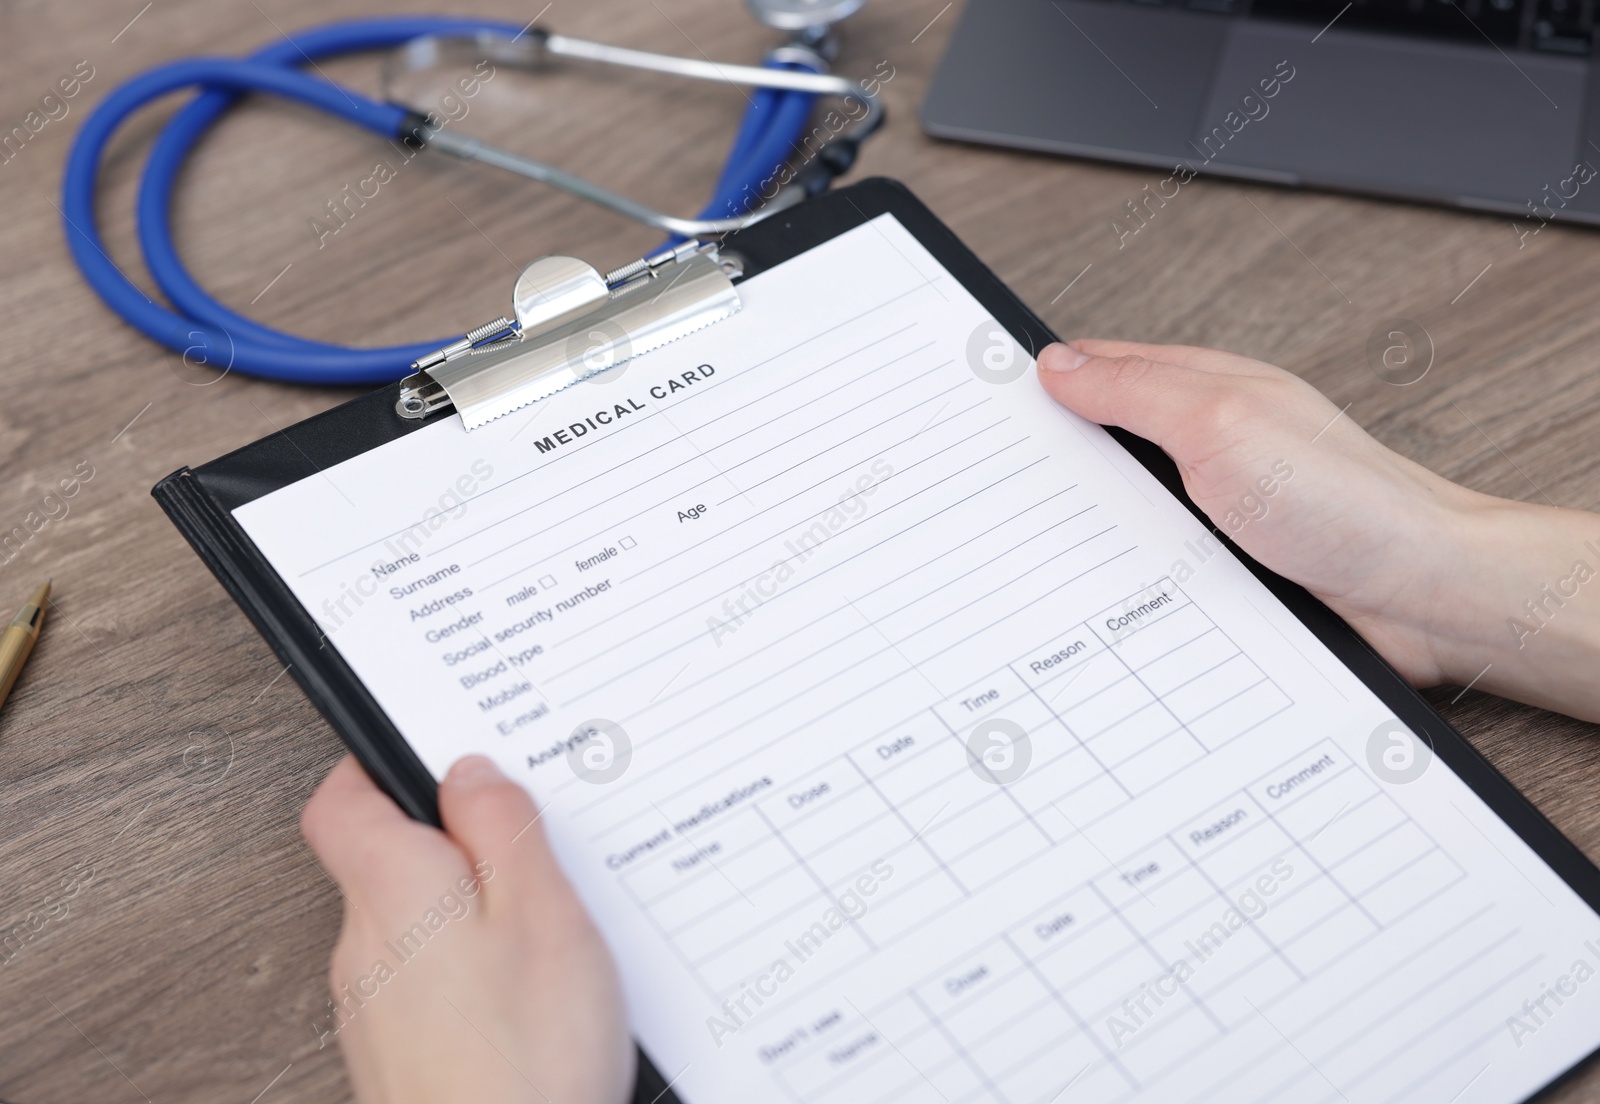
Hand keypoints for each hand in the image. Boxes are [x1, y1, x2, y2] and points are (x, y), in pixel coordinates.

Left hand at [300, 755, 633, 1103]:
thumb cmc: (524, 1063)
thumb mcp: (544, 917)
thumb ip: (503, 832)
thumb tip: (470, 772)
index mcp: (392, 889)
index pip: (341, 800)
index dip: (378, 763)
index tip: (434, 752)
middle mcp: (364, 946)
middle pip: (384, 857)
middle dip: (453, 839)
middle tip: (529, 839)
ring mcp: (376, 1008)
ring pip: (412, 922)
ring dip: (470, 906)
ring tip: (548, 922)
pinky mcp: (401, 1053)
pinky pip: (429, 979)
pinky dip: (473, 966)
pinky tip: (531, 990)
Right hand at [1037, 340, 1599, 721]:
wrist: (1420, 596)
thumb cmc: (1347, 502)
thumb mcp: (1220, 423)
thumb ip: (1136, 391)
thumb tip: (1060, 364)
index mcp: (1204, 389)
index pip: (1099, 369)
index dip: (1041, 382)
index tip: (982, 401)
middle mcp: (1206, 445)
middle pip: (1100, 445)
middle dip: (1049, 463)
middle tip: (991, 482)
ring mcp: (1212, 510)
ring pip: (1118, 513)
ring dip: (1087, 532)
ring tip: (1039, 543)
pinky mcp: (1218, 569)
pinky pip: (1146, 568)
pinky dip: (1121, 579)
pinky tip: (1102, 593)